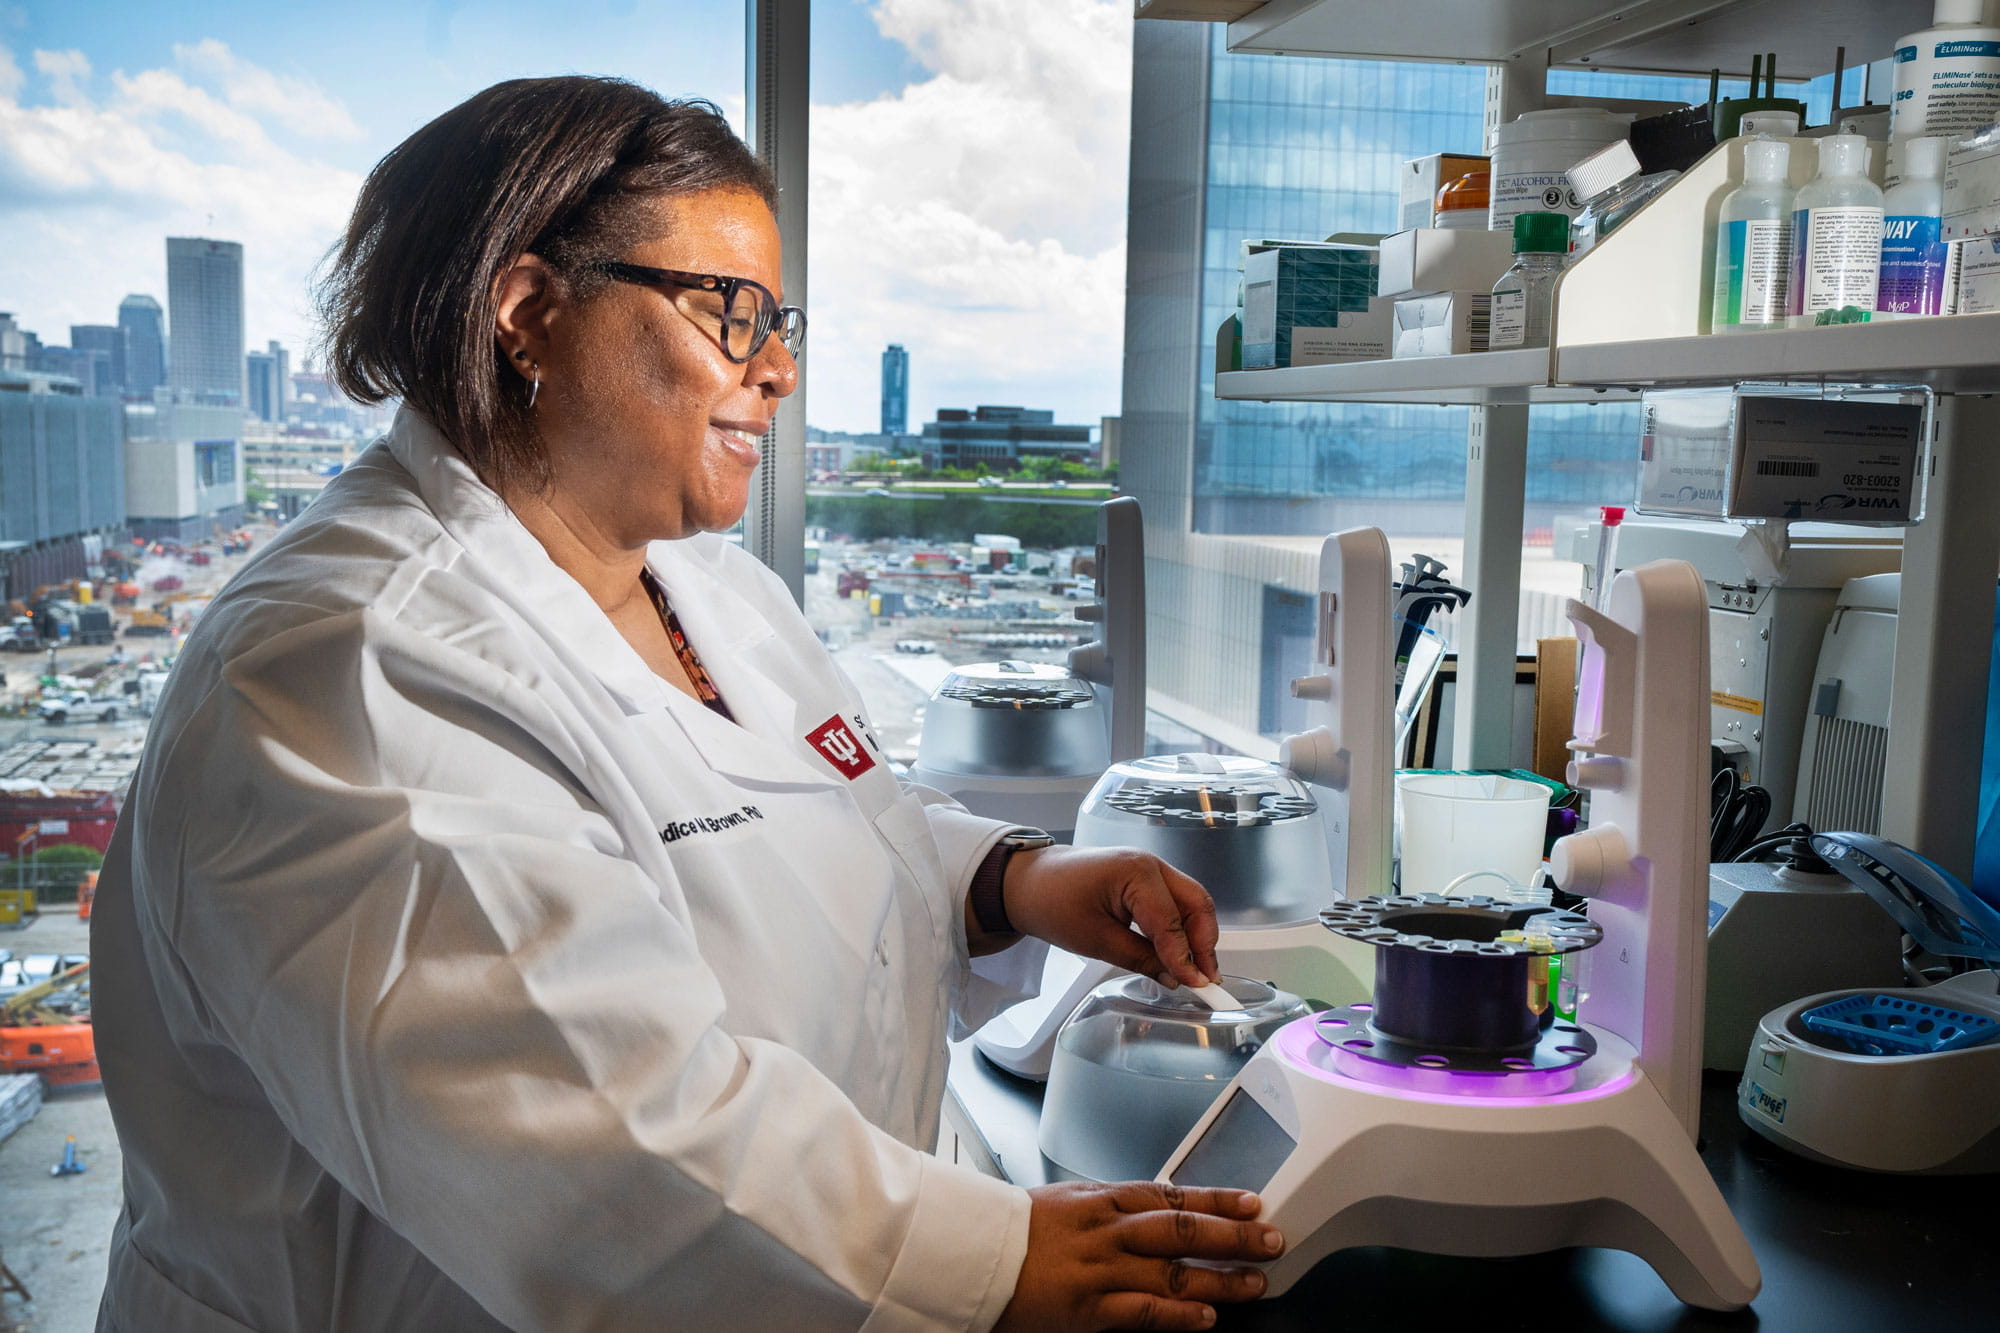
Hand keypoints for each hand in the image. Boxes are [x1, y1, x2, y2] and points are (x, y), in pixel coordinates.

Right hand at [994, 1181, 1280, 1331]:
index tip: (1252, 1202)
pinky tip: (1206, 1318)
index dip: (1217, 1198)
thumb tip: (1157, 1207)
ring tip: (1255, 1282)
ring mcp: (1101, 1269)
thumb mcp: (1070, 1199)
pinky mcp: (1088, 1307)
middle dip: (1234, 1235)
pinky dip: (1178, 1314)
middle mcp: (1109, 1230)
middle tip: (1272, 1238)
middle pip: (1183, 1229)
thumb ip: (1113, 1206)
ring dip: (1220, 1278)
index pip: (1172, 1194)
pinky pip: (1143, 1310)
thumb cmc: (1018, 1228)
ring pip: (1173, 1270)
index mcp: (1104, 1198)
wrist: (972, 1252)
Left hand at [1000, 845, 1218, 989]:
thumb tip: (1175, 978)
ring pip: (1191, 901)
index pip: (1173, 922)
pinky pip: (1175, 901)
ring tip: (1199, 971)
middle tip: (1208, 979)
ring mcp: (1150, 867)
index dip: (1186, 957)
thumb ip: (1141, 959)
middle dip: (1205, 943)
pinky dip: (1183, 926)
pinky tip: (1181, 952)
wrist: (1027, 882)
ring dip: (1198, 935)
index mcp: (1136, 872)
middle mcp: (1151, 863)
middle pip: (1196, 903)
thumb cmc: (1053, 904)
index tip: (1197, 986)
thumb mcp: (1096, 940)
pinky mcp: (1145, 878)